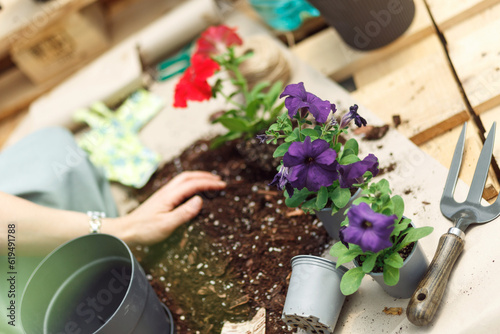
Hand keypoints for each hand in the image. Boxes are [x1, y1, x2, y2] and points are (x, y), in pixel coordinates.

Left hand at [106, 171, 225, 245]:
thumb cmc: (145, 230)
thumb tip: (200, 200)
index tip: (222, 185)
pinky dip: (191, 183)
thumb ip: (184, 213)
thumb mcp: (166, 225)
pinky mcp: (161, 199)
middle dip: (205, 176)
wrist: (126, 231)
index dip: (208, 183)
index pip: (193, 184)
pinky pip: (179, 186)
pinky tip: (194, 191)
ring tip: (210, 182)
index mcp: (169, 196)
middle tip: (219, 181)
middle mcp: (166, 191)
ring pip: (183, 179)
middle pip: (188, 176)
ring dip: (198, 178)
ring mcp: (163, 194)